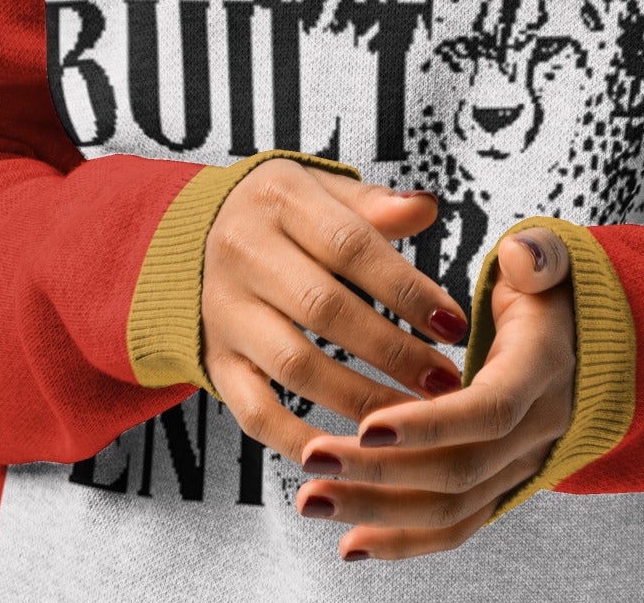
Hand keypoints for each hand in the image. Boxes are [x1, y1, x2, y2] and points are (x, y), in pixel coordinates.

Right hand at [201, 160, 468, 465]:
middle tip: (446, 382)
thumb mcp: (319, 190)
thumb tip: (428, 209)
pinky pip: (254, 412)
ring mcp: (223, 312)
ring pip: (295, 366)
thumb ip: (372, 205)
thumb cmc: (280, 215)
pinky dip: (300, 439)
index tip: (455, 325)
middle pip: (325, 309)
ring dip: (361, 399)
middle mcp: (243, 252)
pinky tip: (350, 454)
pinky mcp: (214, 362)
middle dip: (393, 351)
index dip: (407, 290)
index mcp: (279, 199)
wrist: (187, 240)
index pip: (351, 245)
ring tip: (414, 419)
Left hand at [294, 225, 575, 562]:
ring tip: (312, 499)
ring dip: (377, 511)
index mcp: (541, 373)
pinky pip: (454, 526)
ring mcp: (517, 467)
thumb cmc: (545, 294)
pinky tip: (349, 543)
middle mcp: (534, 432)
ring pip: (449, 508)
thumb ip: (537, 254)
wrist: (579, 344)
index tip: (366, 426)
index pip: (487, 411)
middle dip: (381, 472)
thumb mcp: (546, 263)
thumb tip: (519, 257)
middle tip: (313, 461)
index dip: (429, 424)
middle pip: (458, 471)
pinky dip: (402, 542)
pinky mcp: (498, 487)